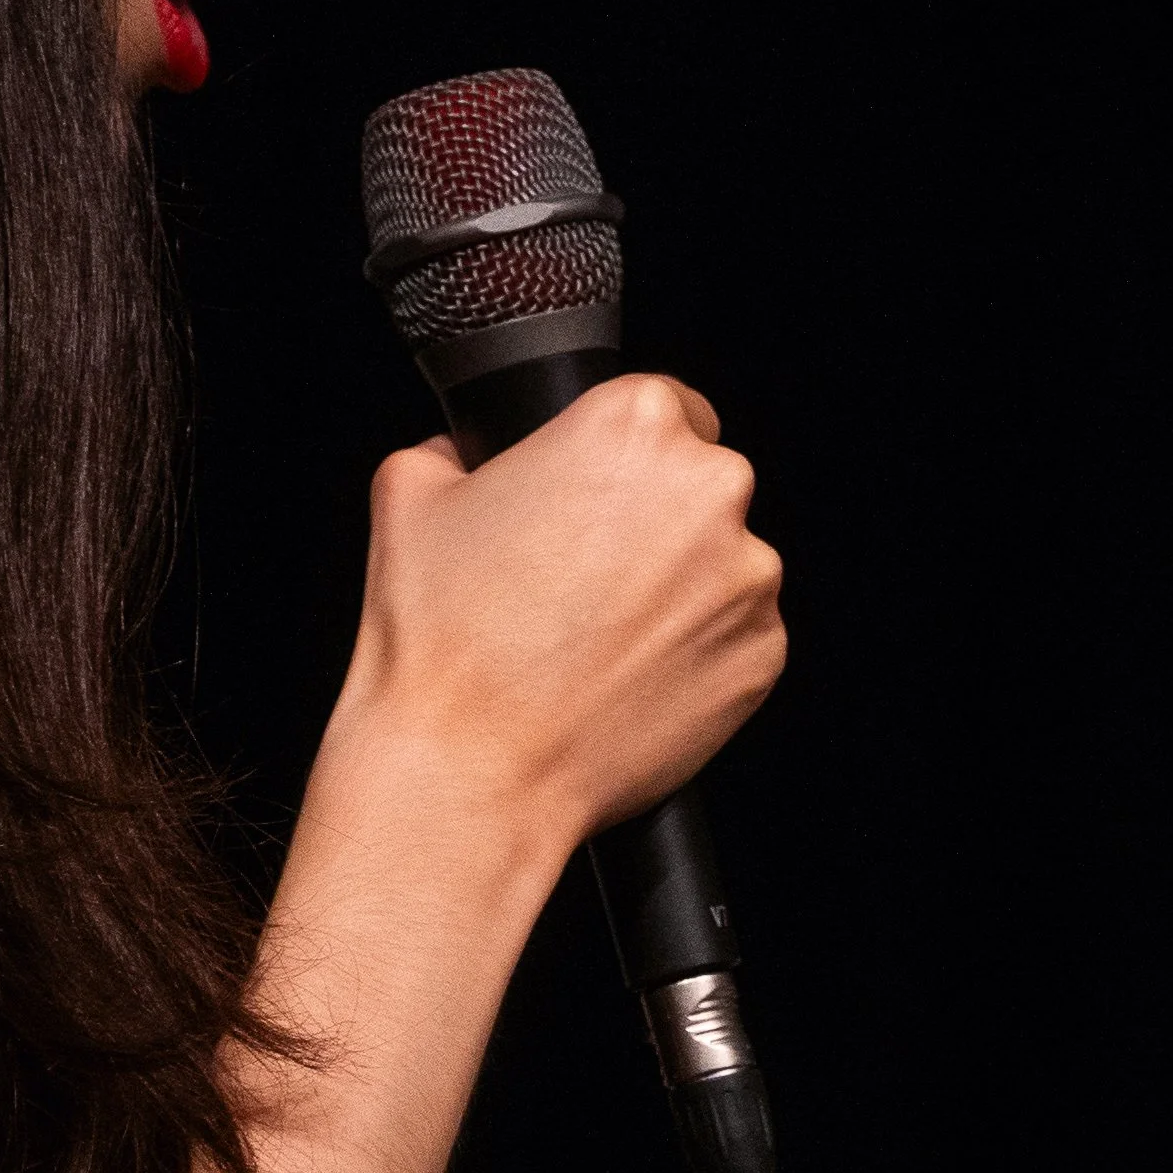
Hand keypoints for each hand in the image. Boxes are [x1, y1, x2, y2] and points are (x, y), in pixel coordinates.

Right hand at [334, 375, 784, 871]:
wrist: (472, 769)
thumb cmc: (443, 637)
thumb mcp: (409, 496)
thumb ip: (449, 450)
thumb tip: (460, 456)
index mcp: (633, 425)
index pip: (664, 403)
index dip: (622, 451)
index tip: (597, 491)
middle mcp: (709, 490)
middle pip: (699, 482)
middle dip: (652, 520)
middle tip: (582, 572)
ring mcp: (748, 579)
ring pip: (723, 562)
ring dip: (677, 587)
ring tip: (595, 636)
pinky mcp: (763, 657)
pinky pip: (736, 636)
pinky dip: (693, 651)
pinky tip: (624, 676)